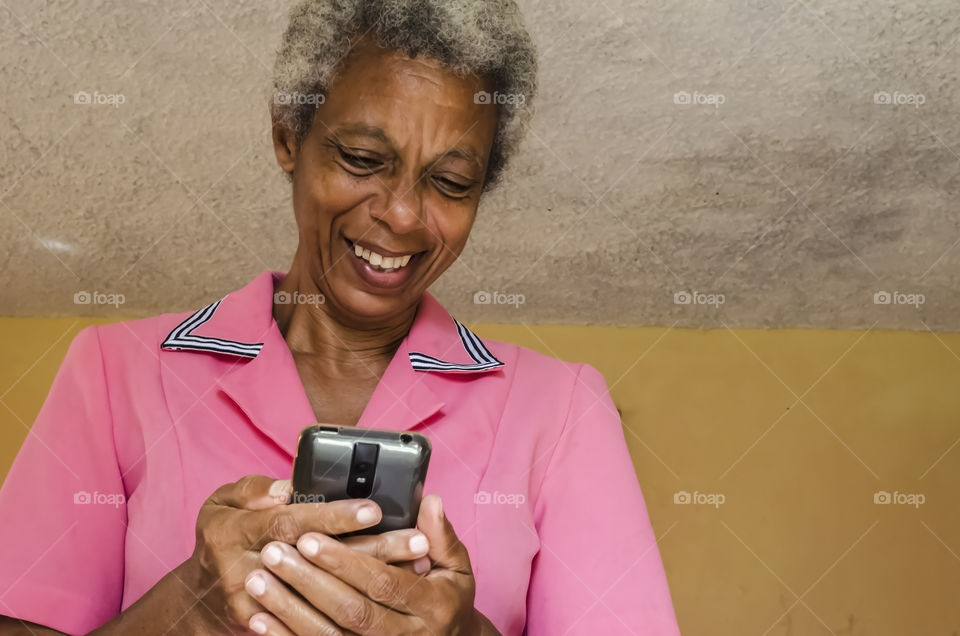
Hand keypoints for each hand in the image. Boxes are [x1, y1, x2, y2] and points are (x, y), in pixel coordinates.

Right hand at [182, 475, 426, 633]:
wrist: (203, 597)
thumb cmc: (220, 538)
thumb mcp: (222, 503)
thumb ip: (252, 490)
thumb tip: (286, 487)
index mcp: (238, 532)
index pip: (293, 522)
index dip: (335, 517)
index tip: (375, 509)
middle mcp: (247, 571)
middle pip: (321, 563)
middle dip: (374, 551)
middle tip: (418, 540)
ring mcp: (261, 605)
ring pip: (329, 599)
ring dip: (376, 581)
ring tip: (420, 565)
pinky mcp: (272, 626)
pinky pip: (322, 624)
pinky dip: (361, 611)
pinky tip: (396, 597)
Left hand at [244, 495, 494, 634]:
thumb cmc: (447, 600)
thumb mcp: (456, 568)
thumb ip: (441, 536)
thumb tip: (429, 502)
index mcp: (431, 606)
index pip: (382, 581)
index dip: (345, 561)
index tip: (311, 536)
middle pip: (350, 611)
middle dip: (308, 581)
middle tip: (273, 552)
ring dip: (288, 610)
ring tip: (258, 579)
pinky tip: (258, 618)